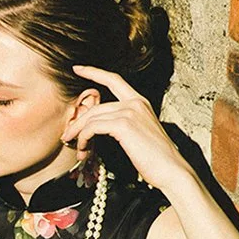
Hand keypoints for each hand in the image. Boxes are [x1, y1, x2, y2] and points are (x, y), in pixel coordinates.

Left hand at [63, 65, 192, 192]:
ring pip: (92, 117)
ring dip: (79, 135)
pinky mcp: (124, 125)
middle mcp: (135, 102)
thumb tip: (99, 129)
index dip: (94, 72)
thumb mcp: (138, 135)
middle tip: (67, 136)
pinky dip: (84, 139)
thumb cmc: (155, 159)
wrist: (171, 170)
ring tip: (77, 150)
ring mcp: (130, 112)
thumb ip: (122, 125)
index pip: (114, 80)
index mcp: (140, 102)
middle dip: (78, 122)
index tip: (77, 68)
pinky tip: (84, 150)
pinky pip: (93, 127)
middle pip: (96, 106)